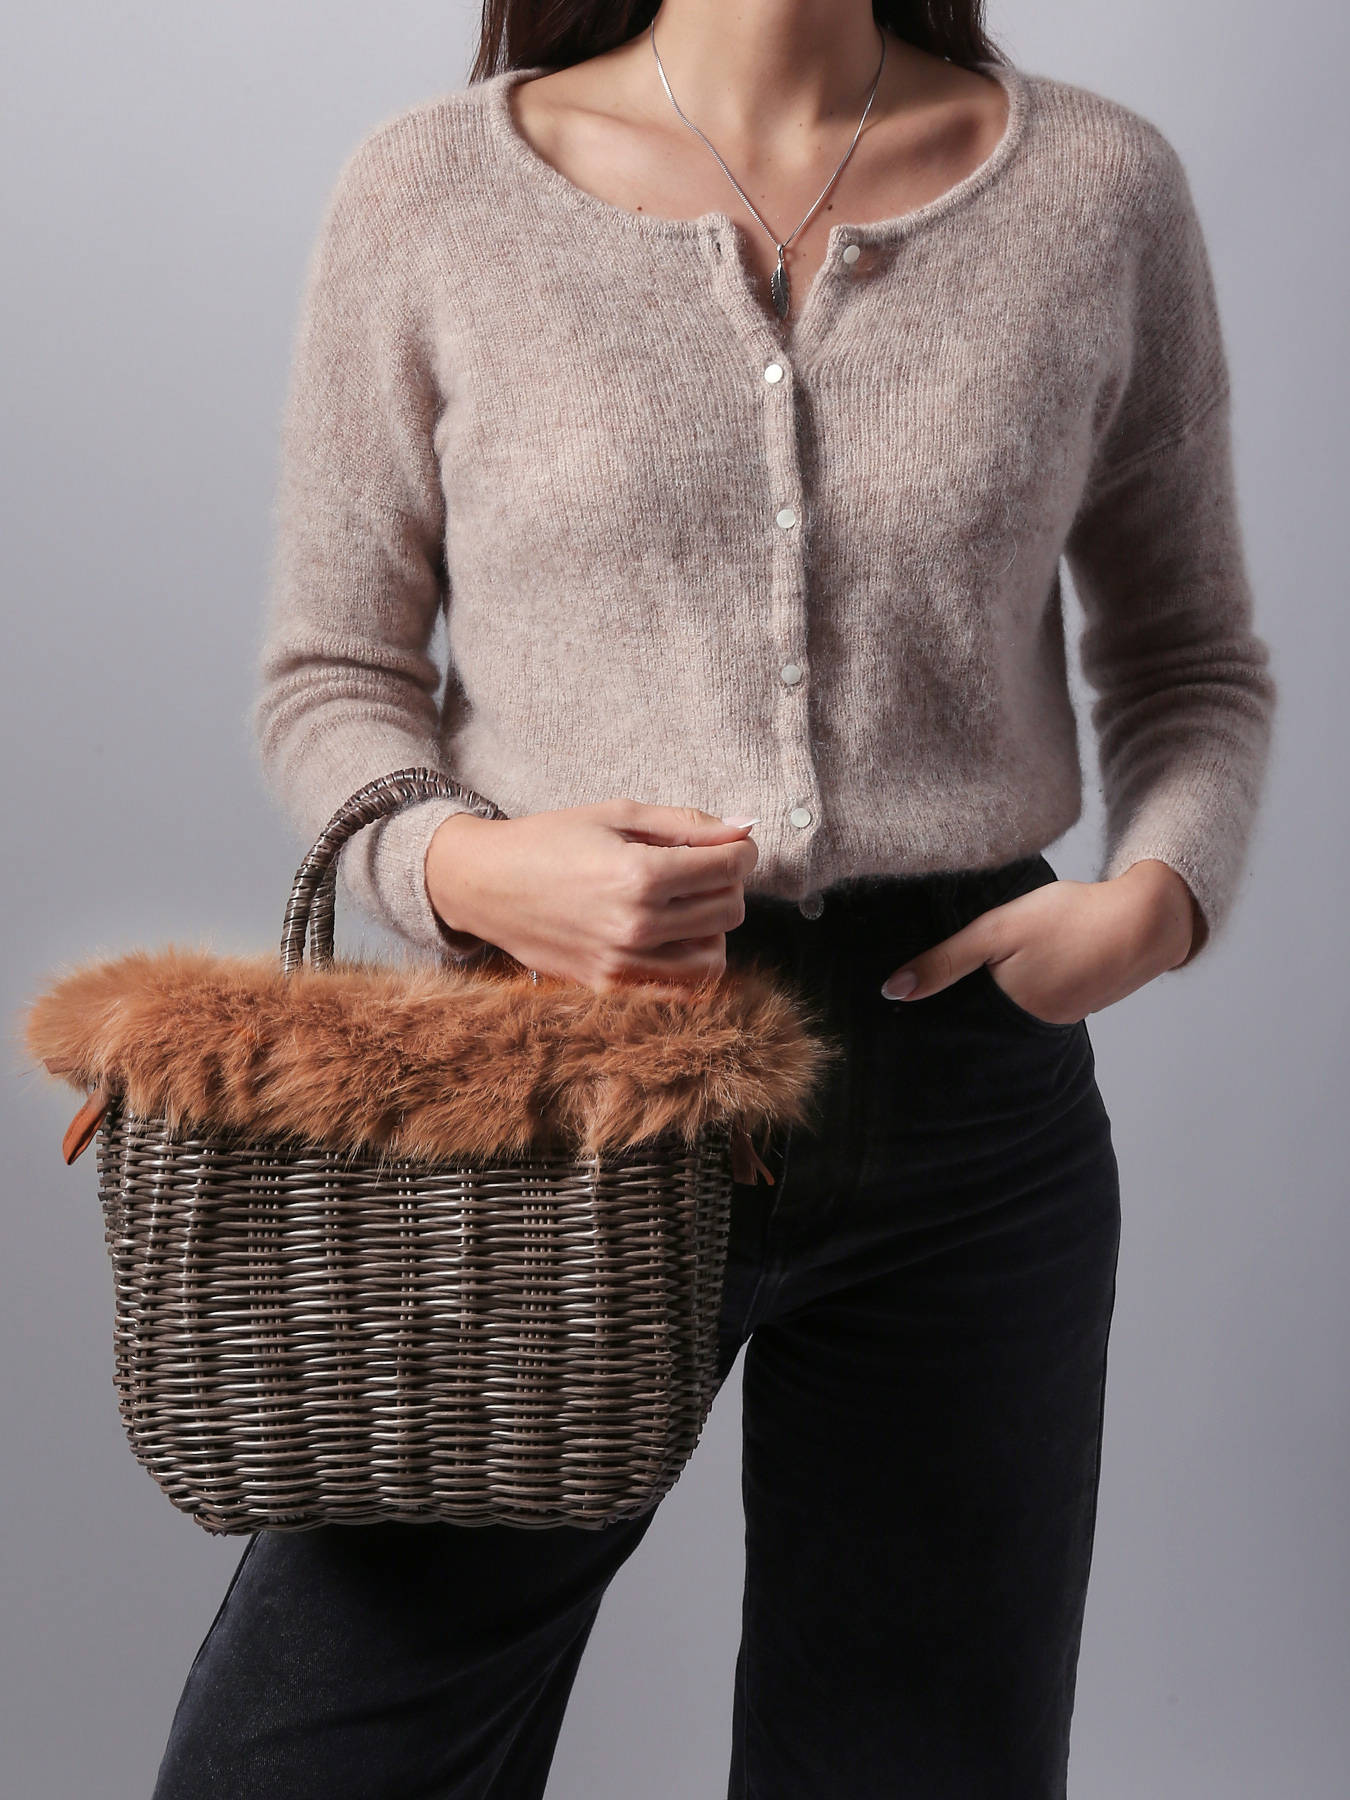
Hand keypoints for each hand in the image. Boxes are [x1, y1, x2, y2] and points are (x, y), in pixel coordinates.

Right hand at [425, 798, 759, 990]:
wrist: (486, 884)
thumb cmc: (549, 840)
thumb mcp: (617, 813)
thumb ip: (685, 824)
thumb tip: (741, 830)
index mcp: (640, 874)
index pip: (729, 868)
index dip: (742, 850)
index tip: (732, 843)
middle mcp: (636, 925)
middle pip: (729, 910)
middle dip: (727, 883)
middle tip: (701, 868)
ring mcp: (623, 963)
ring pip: (714, 956)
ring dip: (712, 927)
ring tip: (686, 905)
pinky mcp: (610, 987)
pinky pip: (681, 989)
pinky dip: (689, 963)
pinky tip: (673, 936)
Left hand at [878, 860, 1201, 1023]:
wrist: (1148, 918)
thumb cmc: (1068, 918)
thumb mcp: (996, 930)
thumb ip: (945, 961)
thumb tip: (892, 992)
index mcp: (1010, 1013)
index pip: (958, 1028)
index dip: (934, 1020)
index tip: (906, 1019)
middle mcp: (1035, 1027)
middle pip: (984, 1025)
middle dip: (961, 1014)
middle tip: (936, 999)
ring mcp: (1062, 1017)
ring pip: (1012, 1014)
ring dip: (995, 1002)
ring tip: (974, 985)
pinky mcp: (1080, 1002)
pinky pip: (1040, 1003)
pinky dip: (1026, 991)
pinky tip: (1027, 971)